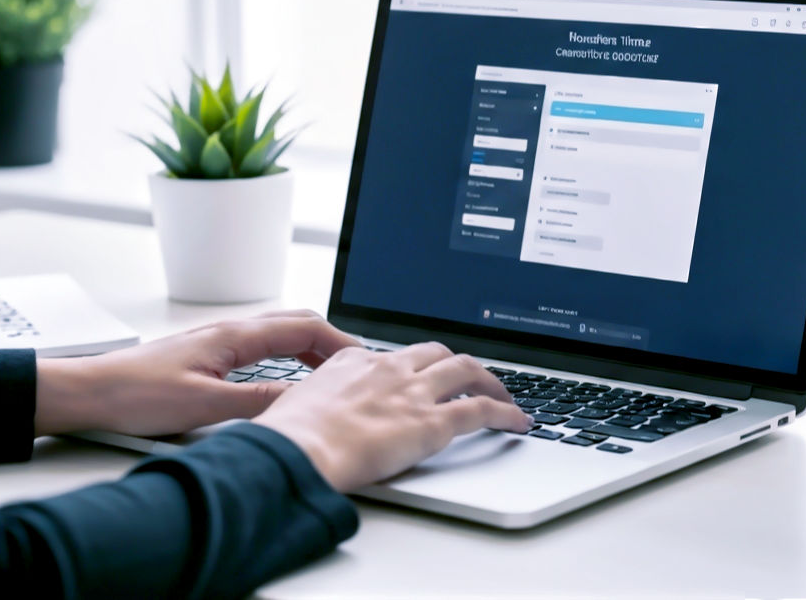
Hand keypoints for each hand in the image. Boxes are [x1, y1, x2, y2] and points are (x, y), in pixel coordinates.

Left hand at [34, 309, 359, 436]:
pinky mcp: (205, 353)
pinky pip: (259, 346)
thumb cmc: (135, 395)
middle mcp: (228, 330)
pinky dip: (286, 355)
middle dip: (331, 340)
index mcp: (233, 335)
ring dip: (309, 346)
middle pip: (295, 323)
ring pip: (277, 333)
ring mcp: (216, 339)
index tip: (365, 360)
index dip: (340, 342)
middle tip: (356, 366)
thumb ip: (256, 402)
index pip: (303, 327)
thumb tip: (301, 401)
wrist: (90, 392)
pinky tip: (284, 378)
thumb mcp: (204, 406)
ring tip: (330, 372)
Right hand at [253, 342, 532, 491]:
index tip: (419, 379)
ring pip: (466, 371)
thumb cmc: (288, 439)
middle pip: (436, 353)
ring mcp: (412, 392)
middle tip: (469, 379)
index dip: (412, 368)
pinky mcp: (432, 422)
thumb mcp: (294, 408)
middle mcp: (387, 368)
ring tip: (503, 397)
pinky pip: (481, 409)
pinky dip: (505, 413)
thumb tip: (310, 421)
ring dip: (489, 382)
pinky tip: (518, 422)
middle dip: (456, 365)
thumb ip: (314, 406)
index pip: (394, 356)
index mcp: (352, 362)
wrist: (297, 451)